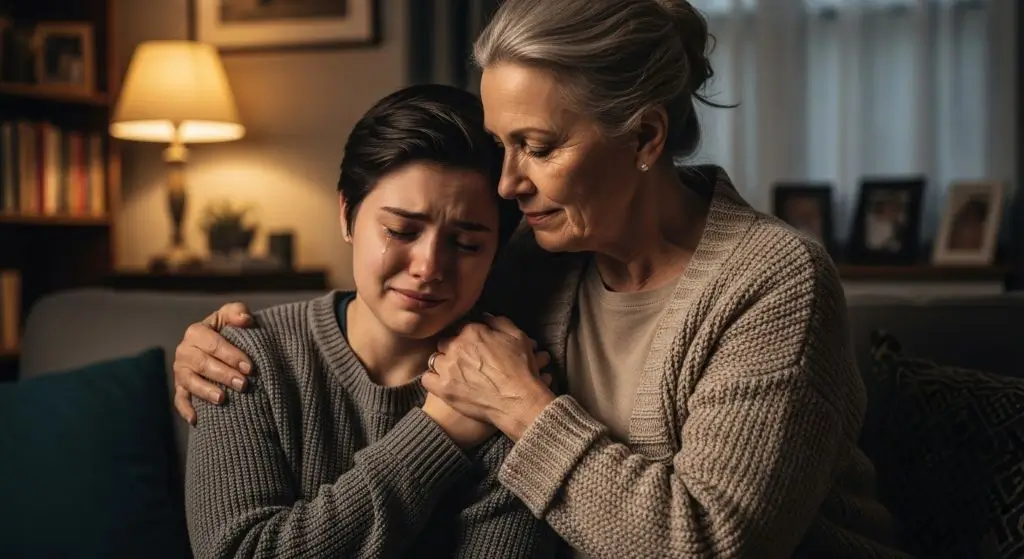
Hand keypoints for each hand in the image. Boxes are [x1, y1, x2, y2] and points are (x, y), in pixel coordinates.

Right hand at [173, 302, 254, 424]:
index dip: (232, 355)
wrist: (220, 347)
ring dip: (206, 391)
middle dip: (224, 375)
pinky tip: (196, 419)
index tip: (250, 367)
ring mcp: (180, 371)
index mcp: (195, 332)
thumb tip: (245, 319)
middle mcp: (184, 351)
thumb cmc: (228, 330)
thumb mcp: (231, 316)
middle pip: (203, 364)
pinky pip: (180, 399)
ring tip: (222, 399)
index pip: (214, 344)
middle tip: (244, 384)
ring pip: (190, 382)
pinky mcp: (180, 387)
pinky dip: (186, 409)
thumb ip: (237, 311)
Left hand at [421, 315, 555, 440]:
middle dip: (452, 350)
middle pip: (445, 342)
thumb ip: (499, 322)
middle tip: (464, 361)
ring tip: (454, 373)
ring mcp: (448, 368)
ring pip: (434, 359)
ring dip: (442, 364)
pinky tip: (443, 384)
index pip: (460, 328)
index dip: (466, 337)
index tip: (472, 347)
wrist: (519, 401)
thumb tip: (485, 315)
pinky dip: (433, 381)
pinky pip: (427, 379)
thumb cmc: (521, 369)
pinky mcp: (444, 388)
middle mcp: (456, 346)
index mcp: (472, 331)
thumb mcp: (518, 337)